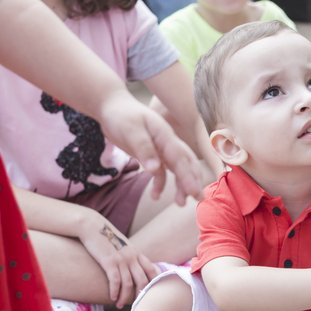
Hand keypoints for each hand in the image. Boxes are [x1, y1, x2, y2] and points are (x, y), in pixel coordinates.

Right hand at [77, 213, 159, 307]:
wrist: (92, 226)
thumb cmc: (107, 239)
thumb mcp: (123, 247)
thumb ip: (130, 257)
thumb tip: (134, 271)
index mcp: (137, 254)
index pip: (152, 270)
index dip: (154, 284)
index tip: (150, 295)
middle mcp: (132, 257)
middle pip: (142, 280)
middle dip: (139, 295)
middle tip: (134, 305)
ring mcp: (121, 259)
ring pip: (128, 283)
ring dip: (124, 297)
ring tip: (118, 305)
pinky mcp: (109, 261)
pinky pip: (115, 280)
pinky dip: (114, 291)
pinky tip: (111, 298)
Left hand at [98, 90, 204, 205]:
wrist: (112, 107)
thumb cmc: (121, 116)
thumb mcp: (131, 131)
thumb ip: (143, 149)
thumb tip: (154, 169)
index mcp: (165, 135)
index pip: (180, 158)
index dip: (188, 175)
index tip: (194, 192)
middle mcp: (168, 142)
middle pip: (186, 163)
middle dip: (193, 180)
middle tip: (198, 198)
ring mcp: (161, 149)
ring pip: (177, 168)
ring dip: (180, 185)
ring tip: (180, 203)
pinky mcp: (153, 155)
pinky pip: (161, 172)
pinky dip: (160, 184)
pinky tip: (155, 195)